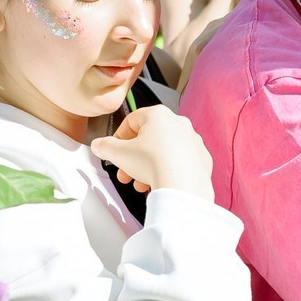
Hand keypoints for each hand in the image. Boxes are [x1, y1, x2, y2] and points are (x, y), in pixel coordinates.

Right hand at [90, 104, 214, 198]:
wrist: (182, 185)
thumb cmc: (155, 164)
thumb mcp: (119, 154)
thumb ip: (105, 147)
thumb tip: (100, 145)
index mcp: (158, 114)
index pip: (131, 121)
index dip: (119, 138)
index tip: (114, 150)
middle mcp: (178, 123)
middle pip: (148, 139)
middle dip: (133, 158)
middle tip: (125, 172)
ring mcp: (192, 140)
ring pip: (163, 151)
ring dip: (148, 166)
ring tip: (140, 183)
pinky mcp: (201, 158)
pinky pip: (179, 162)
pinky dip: (167, 170)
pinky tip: (158, 182)